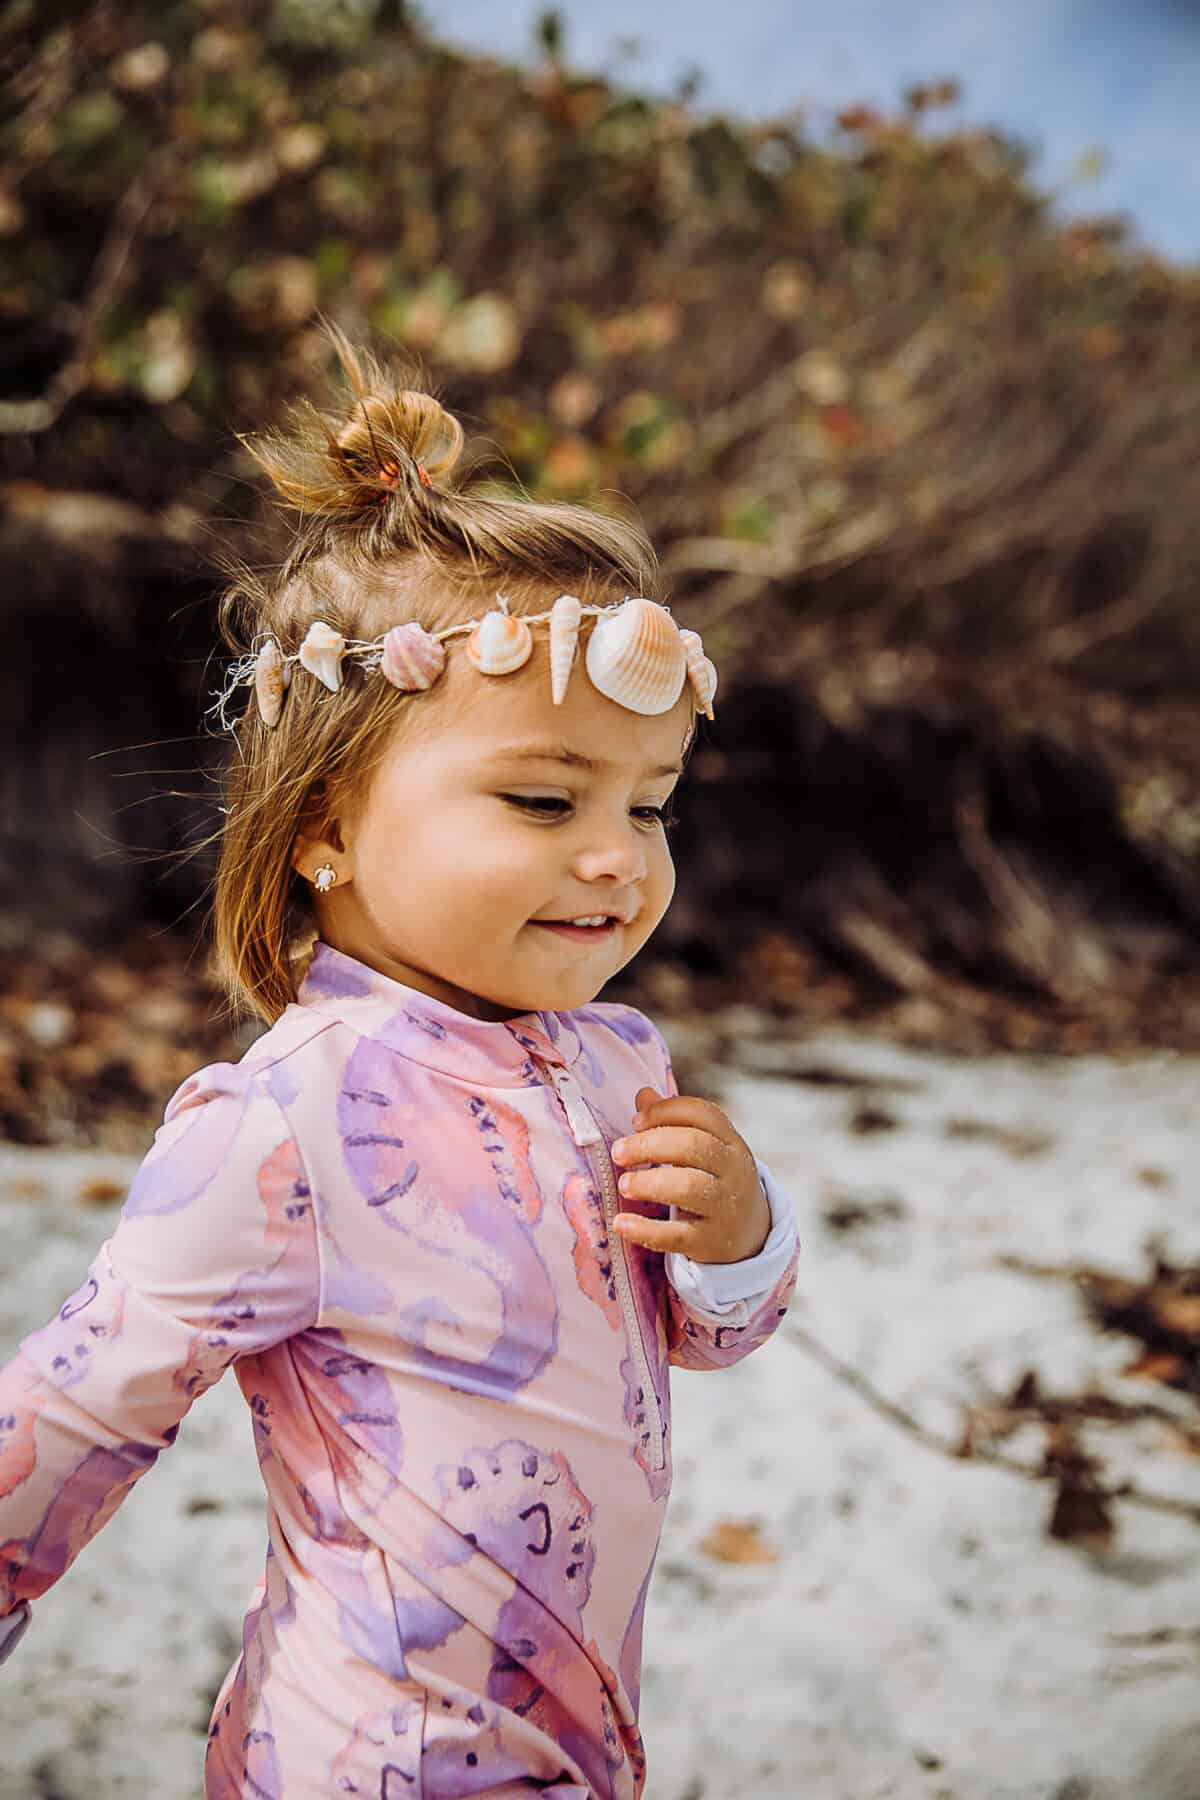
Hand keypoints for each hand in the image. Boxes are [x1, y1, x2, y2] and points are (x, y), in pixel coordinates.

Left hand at [609, 1086, 770, 1264]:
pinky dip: (645, 1230)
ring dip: (649, 1183)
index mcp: (730, 1141)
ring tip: (624, 1185)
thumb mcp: (705, 1150)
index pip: (702, 1113)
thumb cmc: (715, 1181)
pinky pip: (678, 1236)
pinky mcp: (711, 1242)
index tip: (635, 1122)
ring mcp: (725, 1207)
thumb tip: (643, 1095)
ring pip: (689, 1188)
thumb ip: (674, 1122)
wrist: (750, 1235)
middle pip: (693, 1145)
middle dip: (650, 1144)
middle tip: (618, 1152)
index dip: (666, 1111)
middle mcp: (733, 1171)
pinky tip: (621, 1223)